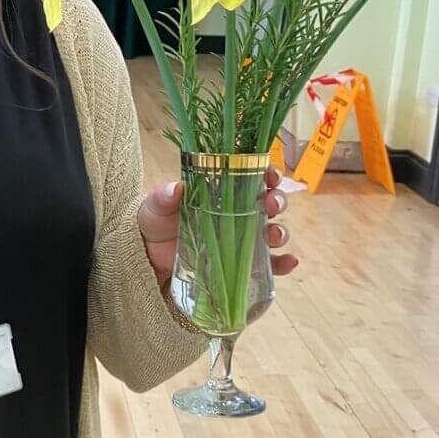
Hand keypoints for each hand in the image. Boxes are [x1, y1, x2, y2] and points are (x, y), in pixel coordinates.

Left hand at [139, 165, 298, 291]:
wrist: (150, 258)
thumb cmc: (157, 224)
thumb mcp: (156, 207)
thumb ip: (164, 197)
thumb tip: (176, 188)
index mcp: (222, 191)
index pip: (252, 176)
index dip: (267, 173)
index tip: (270, 174)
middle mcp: (238, 212)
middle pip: (269, 202)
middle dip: (277, 201)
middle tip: (271, 205)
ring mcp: (242, 239)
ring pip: (273, 231)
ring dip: (281, 231)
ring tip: (274, 236)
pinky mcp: (242, 264)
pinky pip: (269, 264)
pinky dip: (282, 263)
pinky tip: (289, 262)